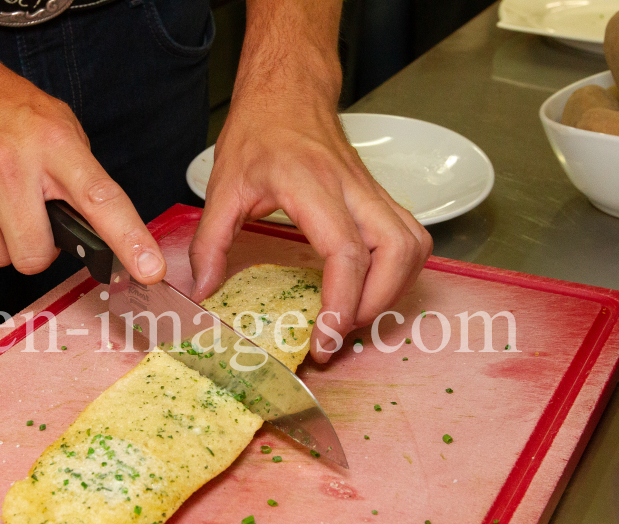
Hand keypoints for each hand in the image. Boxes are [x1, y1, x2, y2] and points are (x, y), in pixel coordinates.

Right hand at [0, 52, 165, 282]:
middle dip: (34, 248)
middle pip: (33, 255)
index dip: (129, 239)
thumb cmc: (8, 111)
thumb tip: (104, 237)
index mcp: (55, 145)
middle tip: (27, 216)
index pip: (100, 199)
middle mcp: (9, 162)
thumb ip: (81, 178)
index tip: (149, 269)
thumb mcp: (59, 127)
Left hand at [189, 84, 431, 363]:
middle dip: (375, 304)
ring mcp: (372, 191)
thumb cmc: (259, 131)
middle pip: (396, 251)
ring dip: (394, 289)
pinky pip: (410, 237)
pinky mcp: (380, 196)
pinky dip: (400, 271)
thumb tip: (204, 290)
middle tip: (340, 332)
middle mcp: (352, 188)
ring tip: (356, 315)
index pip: (346, 251)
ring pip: (414, 245)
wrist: (288, 90)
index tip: (325, 338)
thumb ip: (210, 243)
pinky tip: (371, 288)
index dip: (342, 302)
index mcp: (311, 184)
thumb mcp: (222, 187)